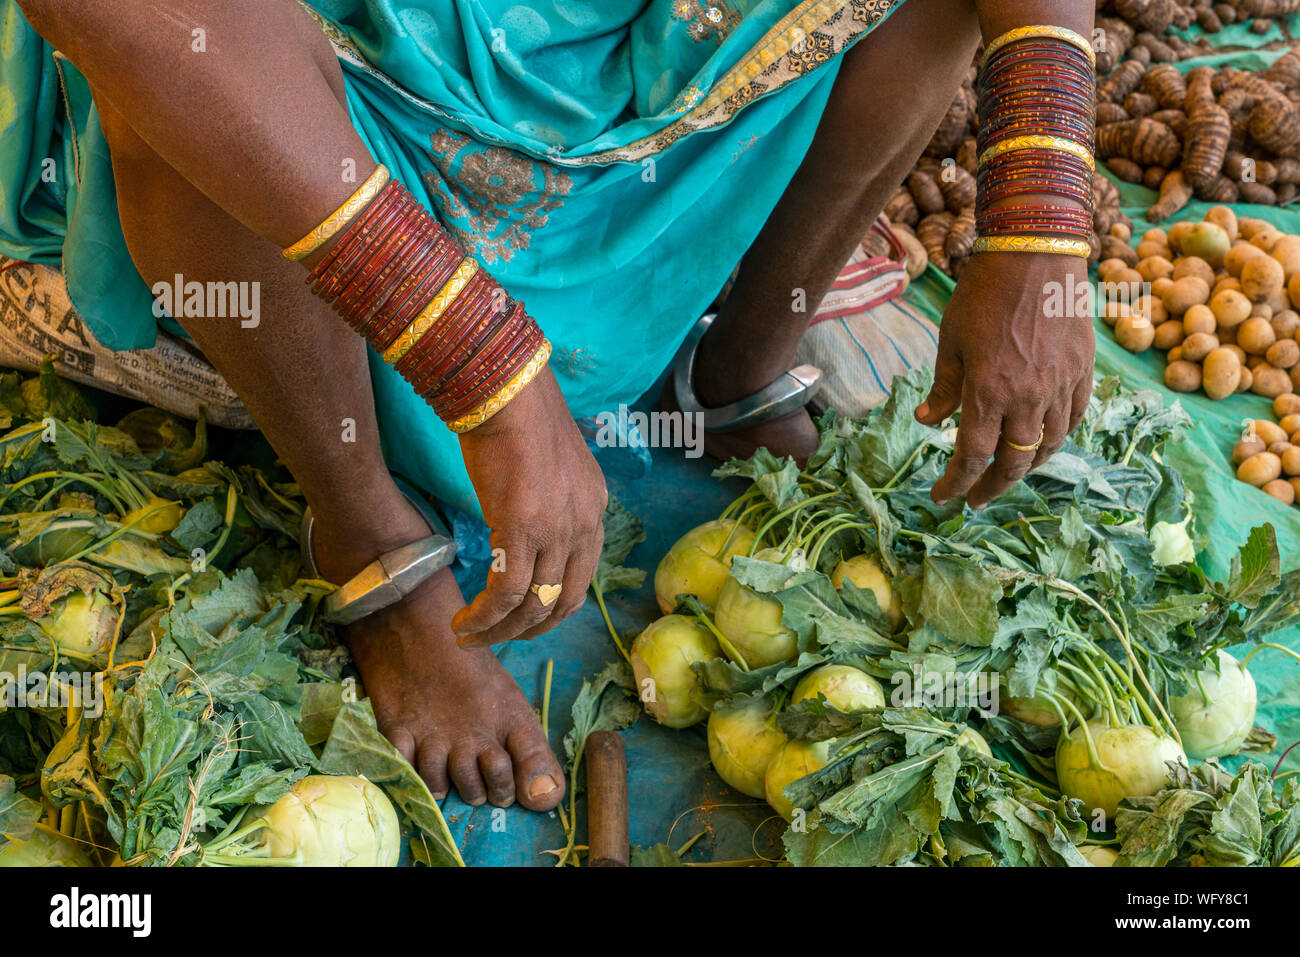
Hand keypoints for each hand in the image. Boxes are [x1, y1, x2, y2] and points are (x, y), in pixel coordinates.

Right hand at [451, 367, 607, 645]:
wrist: (507, 391)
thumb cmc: (518, 419)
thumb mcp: (548, 467)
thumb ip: (548, 501)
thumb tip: (525, 524)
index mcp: (595, 509)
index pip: (580, 578)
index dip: (551, 608)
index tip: (521, 619)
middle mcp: (585, 524)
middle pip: (561, 601)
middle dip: (527, 629)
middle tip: (495, 637)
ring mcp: (557, 529)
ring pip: (532, 604)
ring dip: (500, 630)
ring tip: (469, 636)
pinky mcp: (523, 528)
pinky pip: (506, 591)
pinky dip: (485, 616)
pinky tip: (464, 622)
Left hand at [915, 252, 1094, 507]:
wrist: (1034, 253)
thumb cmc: (983, 294)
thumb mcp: (950, 342)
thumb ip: (943, 388)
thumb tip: (926, 422)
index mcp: (988, 393)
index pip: (972, 456)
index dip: (956, 483)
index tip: (944, 497)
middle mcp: (1028, 398)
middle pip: (1014, 463)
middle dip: (992, 487)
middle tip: (976, 498)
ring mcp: (1060, 386)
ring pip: (1049, 445)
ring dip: (1026, 466)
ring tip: (1008, 472)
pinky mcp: (1083, 371)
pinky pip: (1075, 418)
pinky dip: (1058, 437)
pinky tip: (1043, 441)